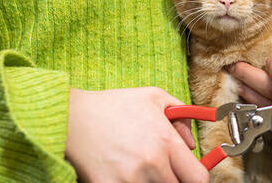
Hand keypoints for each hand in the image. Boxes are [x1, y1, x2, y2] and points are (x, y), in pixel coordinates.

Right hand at [65, 87, 208, 182]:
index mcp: (166, 142)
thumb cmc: (115, 105)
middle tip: (164, 170)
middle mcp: (152, 163)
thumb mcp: (155, 97)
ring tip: (141, 168)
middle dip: (175, 180)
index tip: (190, 175)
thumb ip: (182, 116)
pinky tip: (124, 173)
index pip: (198, 178)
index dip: (197, 179)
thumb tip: (192, 144)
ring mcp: (129, 179)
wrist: (73, 118)